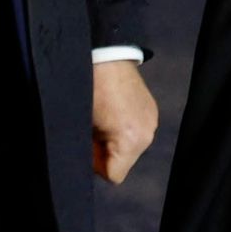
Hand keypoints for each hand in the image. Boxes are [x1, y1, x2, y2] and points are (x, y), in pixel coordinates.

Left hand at [91, 60, 158, 184]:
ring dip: (114, 140)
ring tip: (101, 118)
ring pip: (130, 147)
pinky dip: (123, 127)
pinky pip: (136, 131)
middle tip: (91, 130)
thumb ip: (87, 152)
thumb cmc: (84, 90)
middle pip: (123, 162)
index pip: (113, 175)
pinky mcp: (152, 110)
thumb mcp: (78, 127)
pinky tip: (112, 111)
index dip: (95, 165)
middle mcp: (147, 134)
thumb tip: (87, 161)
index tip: (86, 146)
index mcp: (130, 140)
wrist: (104, 56)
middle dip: (105, 153)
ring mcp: (152, 121)